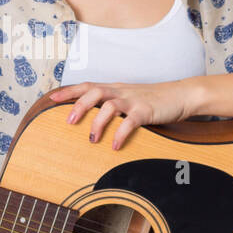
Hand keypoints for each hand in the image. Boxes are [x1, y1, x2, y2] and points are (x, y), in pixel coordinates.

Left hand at [47, 80, 198, 149]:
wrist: (181, 95)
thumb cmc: (153, 100)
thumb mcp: (129, 99)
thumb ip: (112, 105)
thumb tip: (93, 120)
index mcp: (114, 88)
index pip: (88, 86)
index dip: (69, 91)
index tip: (51, 98)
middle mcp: (121, 91)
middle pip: (94, 92)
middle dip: (79, 106)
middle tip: (69, 122)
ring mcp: (133, 100)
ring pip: (109, 106)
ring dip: (98, 123)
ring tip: (92, 139)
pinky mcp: (146, 111)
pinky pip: (130, 122)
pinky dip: (120, 133)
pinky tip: (114, 146)